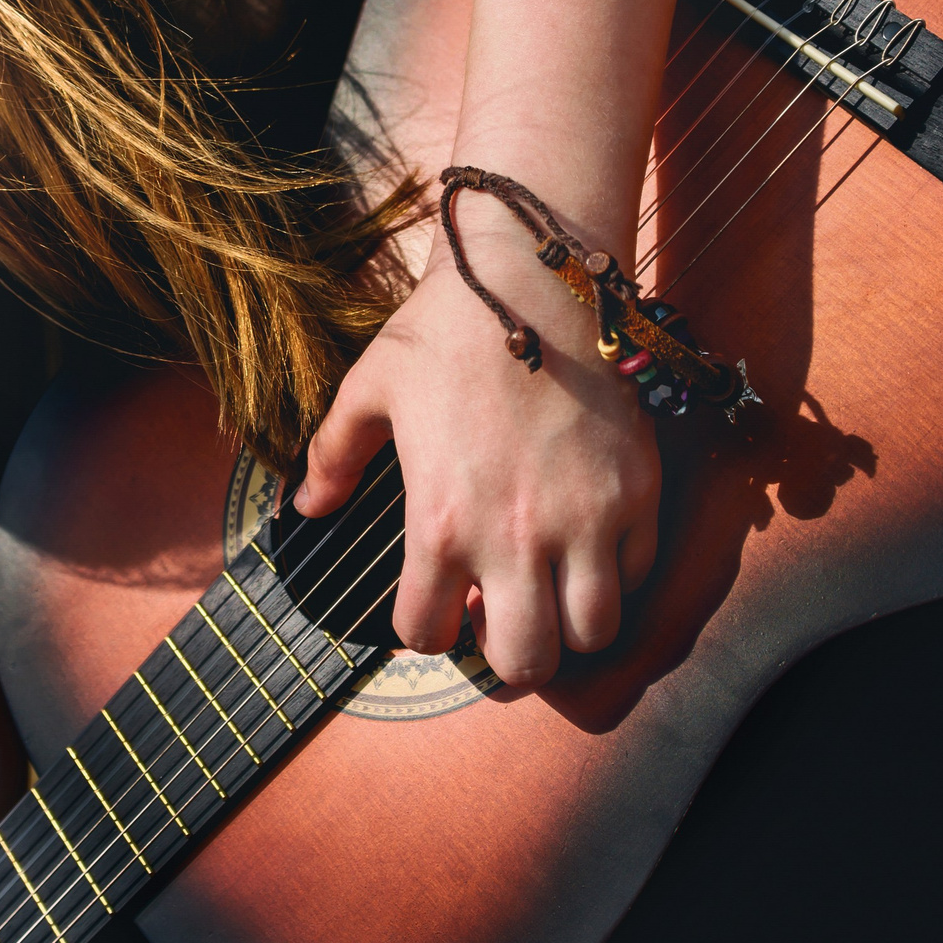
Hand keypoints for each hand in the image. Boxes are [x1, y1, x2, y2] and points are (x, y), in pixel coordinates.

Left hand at [293, 255, 660, 687]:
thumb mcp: (369, 389)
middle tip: (499, 625)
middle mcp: (515, 537)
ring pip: (591, 634)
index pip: (428, 635)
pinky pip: (635, 573)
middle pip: (525, 664)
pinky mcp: (636, 493)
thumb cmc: (445, 332)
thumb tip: (306, 506)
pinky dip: (613, 575)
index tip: (434, 611)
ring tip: (548, 591)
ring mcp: (585, 520)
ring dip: (566, 625)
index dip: (425, 632)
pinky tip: (587, 545)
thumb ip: (333, 456)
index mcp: (441, 521)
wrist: (533, 278)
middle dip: (506, 660)